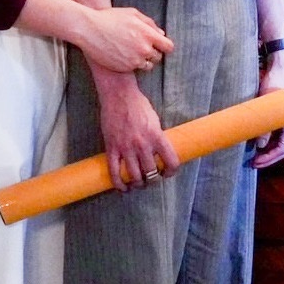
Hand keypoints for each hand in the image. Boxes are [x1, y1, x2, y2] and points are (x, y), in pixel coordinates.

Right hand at [78, 7, 173, 73]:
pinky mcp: (124, 68)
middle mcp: (143, 49)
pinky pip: (134, 69)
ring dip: (143, 61)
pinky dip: (131, 64)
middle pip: (158, 58)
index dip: (164, 46)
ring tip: (132, 52)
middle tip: (141, 47)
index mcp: (148, 34)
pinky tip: (122, 55)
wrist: (90, 29)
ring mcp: (134, 60)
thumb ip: (149, 23)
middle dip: (152, 53)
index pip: (168, 47)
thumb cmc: (110, 19)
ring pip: (147, 66)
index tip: (159, 45)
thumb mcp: (132, 14)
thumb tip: (160, 33)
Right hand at [94, 70, 180, 190]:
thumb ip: (157, 137)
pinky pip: (114, 172)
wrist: (118, 94)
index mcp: (156, 136)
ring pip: (134, 176)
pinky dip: (119, 184)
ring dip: (138, 184)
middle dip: (153, 180)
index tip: (167, 173)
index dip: (171, 171)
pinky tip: (123, 188)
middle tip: (151, 179)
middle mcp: (142, 144)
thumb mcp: (155, 120)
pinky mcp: (112, 148)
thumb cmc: (138, 104)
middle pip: (151, 173)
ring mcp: (126, 147)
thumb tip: (159, 153)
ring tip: (138, 183)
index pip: (171, 162)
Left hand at [251, 50, 283, 168]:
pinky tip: (255, 143)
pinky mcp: (280, 117)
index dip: (269, 158)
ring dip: (267, 151)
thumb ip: (264, 124)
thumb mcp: (266, 103)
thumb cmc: (275, 83)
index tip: (256, 162)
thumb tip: (259, 145)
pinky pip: (275, 135)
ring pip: (278, 143)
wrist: (278, 69)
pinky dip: (266, 142)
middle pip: (282, 149)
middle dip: (268, 158)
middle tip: (253, 164)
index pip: (283, 149)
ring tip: (253, 156)